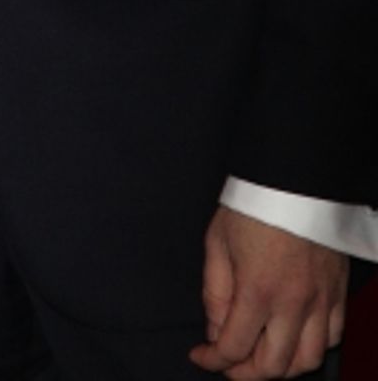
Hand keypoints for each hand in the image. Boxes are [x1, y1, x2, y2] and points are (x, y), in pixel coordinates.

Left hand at [189, 206, 347, 377]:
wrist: (291, 177)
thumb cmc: (249, 205)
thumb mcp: (217, 242)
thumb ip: (215, 292)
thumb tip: (216, 331)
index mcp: (258, 290)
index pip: (234, 347)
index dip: (212, 360)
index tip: (200, 356)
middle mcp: (293, 302)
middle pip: (274, 366)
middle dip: (246, 373)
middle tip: (229, 362)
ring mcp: (320, 299)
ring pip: (309, 359)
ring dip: (282, 366)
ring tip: (261, 354)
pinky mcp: (337, 291)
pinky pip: (332, 336)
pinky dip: (312, 347)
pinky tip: (293, 337)